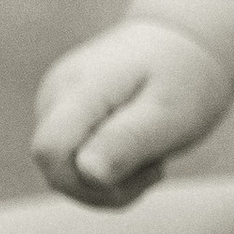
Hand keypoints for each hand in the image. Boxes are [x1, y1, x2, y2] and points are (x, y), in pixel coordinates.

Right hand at [31, 19, 233, 206]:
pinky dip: (109, 172)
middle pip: (56, 172)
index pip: (50, 152)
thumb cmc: (183, 79)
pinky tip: (137, 151)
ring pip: (66, 176)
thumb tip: (87, 173)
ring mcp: (53, 106)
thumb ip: (128, 140)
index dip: (89, 181)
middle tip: (157, 166)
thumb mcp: (170, 113)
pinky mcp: (61, 118)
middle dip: (108, 188)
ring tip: (150, 154)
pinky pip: (74, 167)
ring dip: (113, 183)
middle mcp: (55, 95)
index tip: (143, 166)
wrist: (181, 45)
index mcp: (81, 89)